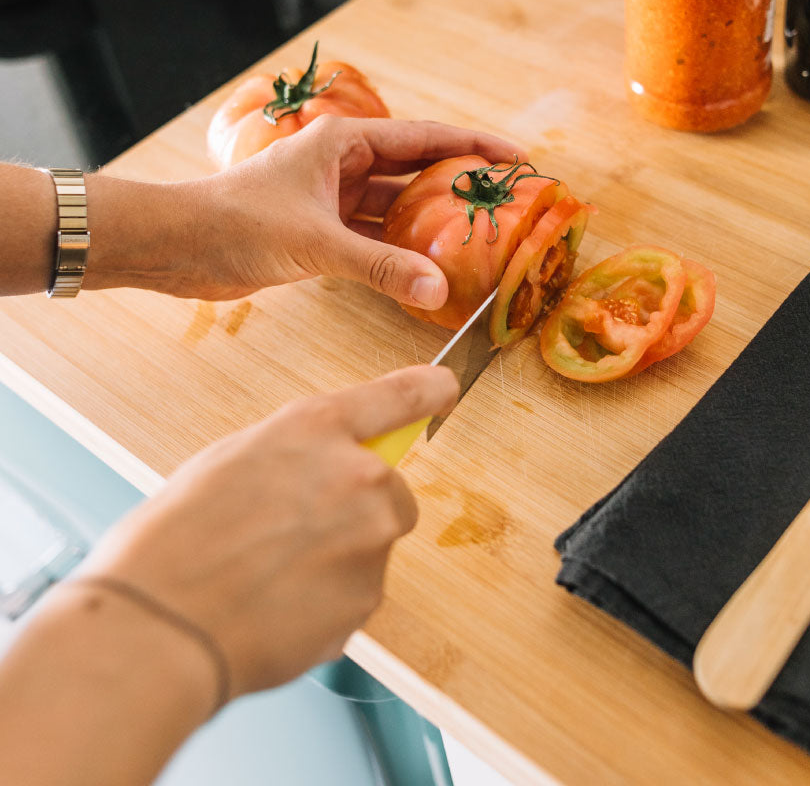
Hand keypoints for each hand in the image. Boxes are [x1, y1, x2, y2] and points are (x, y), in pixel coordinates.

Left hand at [80, 117, 517, 305]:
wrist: (177, 247)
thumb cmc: (235, 223)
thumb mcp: (316, 242)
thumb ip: (380, 267)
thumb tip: (437, 290)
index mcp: (344, 142)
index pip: (426, 136)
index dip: (475, 145)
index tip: (517, 159)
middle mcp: (344, 163)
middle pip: (418, 168)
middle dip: (461, 183)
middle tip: (507, 201)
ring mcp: (335, 198)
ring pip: (399, 206)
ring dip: (433, 221)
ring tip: (480, 236)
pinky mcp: (324, 231)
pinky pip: (378, 237)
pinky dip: (403, 251)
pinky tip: (431, 267)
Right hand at [80, 365, 457, 697]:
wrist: (160, 626)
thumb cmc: (176, 539)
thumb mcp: (233, 459)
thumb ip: (298, 454)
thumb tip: (325, 469)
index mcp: (317, 428)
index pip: (398, 395)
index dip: (428, 390)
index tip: (445, 388)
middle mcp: (359, 477)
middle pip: (391, 492)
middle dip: (358, 511)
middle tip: (293, 534)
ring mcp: (369, 541)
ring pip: (370, 548)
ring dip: (337, 559)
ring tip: (267, 576)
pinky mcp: (366, 600)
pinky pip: (353, 595)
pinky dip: (324, 602)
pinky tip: (272, 606)